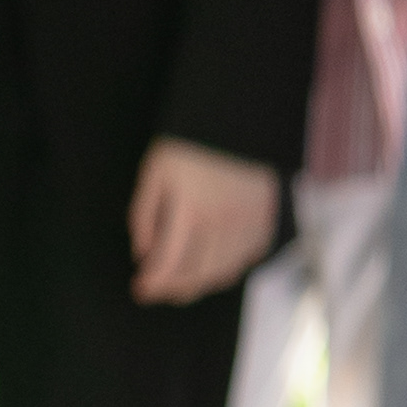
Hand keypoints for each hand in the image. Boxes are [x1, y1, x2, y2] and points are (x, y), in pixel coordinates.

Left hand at [127, 135, 283, 309]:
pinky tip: (209, 265)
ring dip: (198, 283)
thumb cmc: (192, 144)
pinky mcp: (266, 221)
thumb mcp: (156, 171)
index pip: (169, 264)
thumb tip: (143, 254)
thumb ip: (144, 215)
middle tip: (157, 289)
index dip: (152, 283)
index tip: (140, 289)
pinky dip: (225, 268)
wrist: (241, 118)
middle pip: (195, 275)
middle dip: (172, 288)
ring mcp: (248, 224)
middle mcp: (223, 223)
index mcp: (191, 210)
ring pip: (221, 272)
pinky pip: (245, 259)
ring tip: (180, 282)